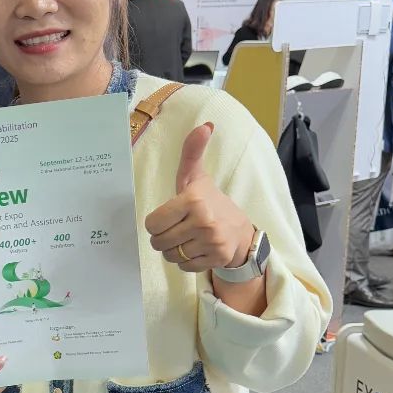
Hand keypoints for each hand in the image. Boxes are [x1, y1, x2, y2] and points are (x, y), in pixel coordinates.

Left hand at [144, 123, 254, 272]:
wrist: (240, 231)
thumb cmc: (210, 202)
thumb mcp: (196, 177)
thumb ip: (192, 152)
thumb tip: (204, 126)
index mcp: (193, 200)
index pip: (153, 223)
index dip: (157, 222)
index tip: (170, 217)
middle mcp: (203, 222)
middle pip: (158, 242)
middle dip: (164, 237)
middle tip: (179, 229)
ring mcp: (210, 242)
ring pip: (169, 255)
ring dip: (174, 250)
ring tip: (188, 238)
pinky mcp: (215, 259)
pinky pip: (183, 266)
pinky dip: (186, 261)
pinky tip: (197, 249)